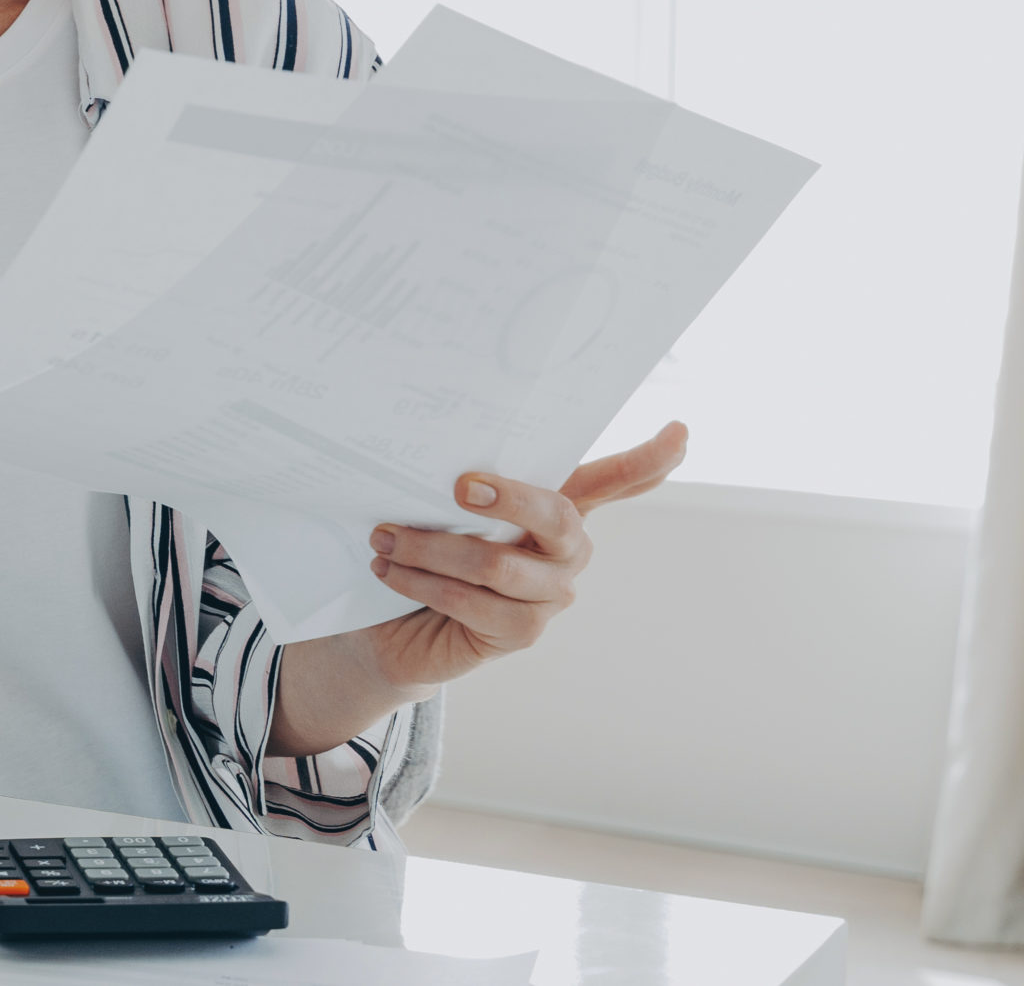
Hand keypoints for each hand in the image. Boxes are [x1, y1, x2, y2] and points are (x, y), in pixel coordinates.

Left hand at [358, 421, 687, 691]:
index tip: (680, 431)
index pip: (614, 481)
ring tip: (383, 536)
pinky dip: (423, 582)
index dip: (648, 461)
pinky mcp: (522, 632)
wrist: (395, 624)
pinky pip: (475, 604)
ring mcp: (551, 594)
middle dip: (509, 496)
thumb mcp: (439, 507)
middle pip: (557, 515)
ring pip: (498, 564)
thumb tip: (448, 453)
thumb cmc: (423, 549)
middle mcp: (566, 550)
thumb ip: (460, 482)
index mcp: (556, 506)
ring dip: (430, 547)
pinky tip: (388, 570)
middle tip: (459, 484)